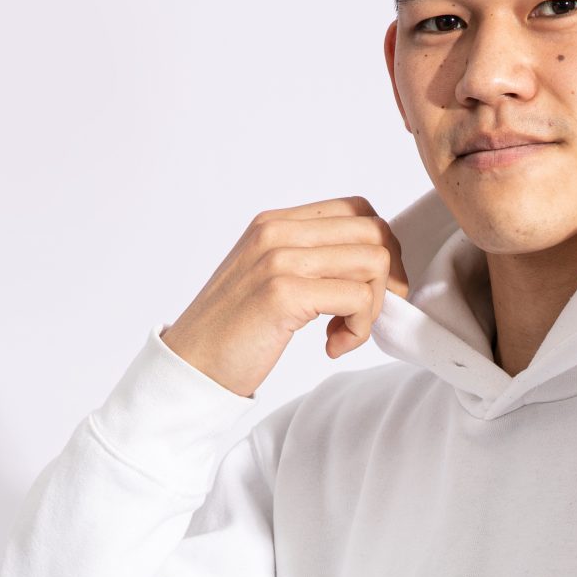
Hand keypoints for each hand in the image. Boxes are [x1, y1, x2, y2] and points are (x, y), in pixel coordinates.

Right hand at [159, 197, 409, 397]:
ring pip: (374, 262)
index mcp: (275, 223)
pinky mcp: (284, 294)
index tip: (368, 292)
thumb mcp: (268, 279)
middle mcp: (277, 231)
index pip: (357, 211)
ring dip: (372, 307)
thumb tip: (371, 266)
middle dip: (386, 280)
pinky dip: (358, 330)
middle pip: (374, 232)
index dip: (380, 251)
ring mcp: (280, 259)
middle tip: (362, 317)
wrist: (190, 366)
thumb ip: (309, 260)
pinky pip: (357, 298)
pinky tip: (332, 347)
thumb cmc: (231, 332)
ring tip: (343, 334)